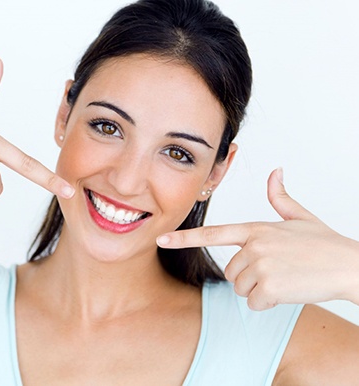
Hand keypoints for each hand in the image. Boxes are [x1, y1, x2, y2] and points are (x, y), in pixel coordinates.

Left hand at [157, 168, 358, 309]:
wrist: (348, 265)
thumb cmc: (323, 242)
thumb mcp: (299, 216)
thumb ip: (280, 197)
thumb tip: (275, 172)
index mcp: (255, 228)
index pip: (212, 233)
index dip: (184, 238)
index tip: (161, 240)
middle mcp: (254, 245)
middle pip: (230, 271)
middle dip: (248, 275)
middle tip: (275, 269)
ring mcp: (261, 265)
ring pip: (240, 287)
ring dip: (258, 288)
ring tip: (283, 277)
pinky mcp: (270, 286)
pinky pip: (254, 303)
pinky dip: (268, 302)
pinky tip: (287, 290)